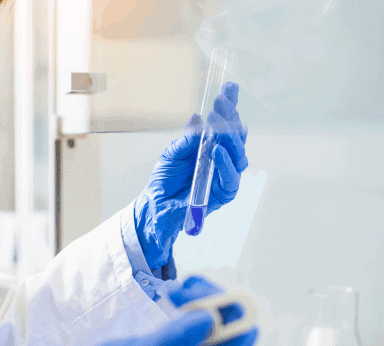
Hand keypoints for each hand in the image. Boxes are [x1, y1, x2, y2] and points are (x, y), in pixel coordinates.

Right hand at [34, 276, 258, 345]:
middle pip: (237, 327)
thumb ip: (175, 338)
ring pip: (225, 325)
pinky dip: (198, 308)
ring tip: (175, 292)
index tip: (189, 292)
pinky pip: (211, 329)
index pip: (241, 334)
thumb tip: (212, 317)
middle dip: (213, 299)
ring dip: (205, 300)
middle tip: (181, 290)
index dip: (223, 305)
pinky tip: (178, 301)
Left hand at [135, 82, 248, 269]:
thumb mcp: (173, 152)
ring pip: (239, 154)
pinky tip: (216, 149)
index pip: (225, 125)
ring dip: (230, 136)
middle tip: (219, 104)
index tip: (230, 88)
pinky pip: (231, 177)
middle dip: (230, 117)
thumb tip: (199, 117)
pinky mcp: (224, 192)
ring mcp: (225, 175)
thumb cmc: (164, 179)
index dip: (230, 107)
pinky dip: (226, 162)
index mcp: (211, 146)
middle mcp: (222, 159)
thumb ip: (188, 138)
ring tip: (218, 123)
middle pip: (237, 136)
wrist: (156, 205)